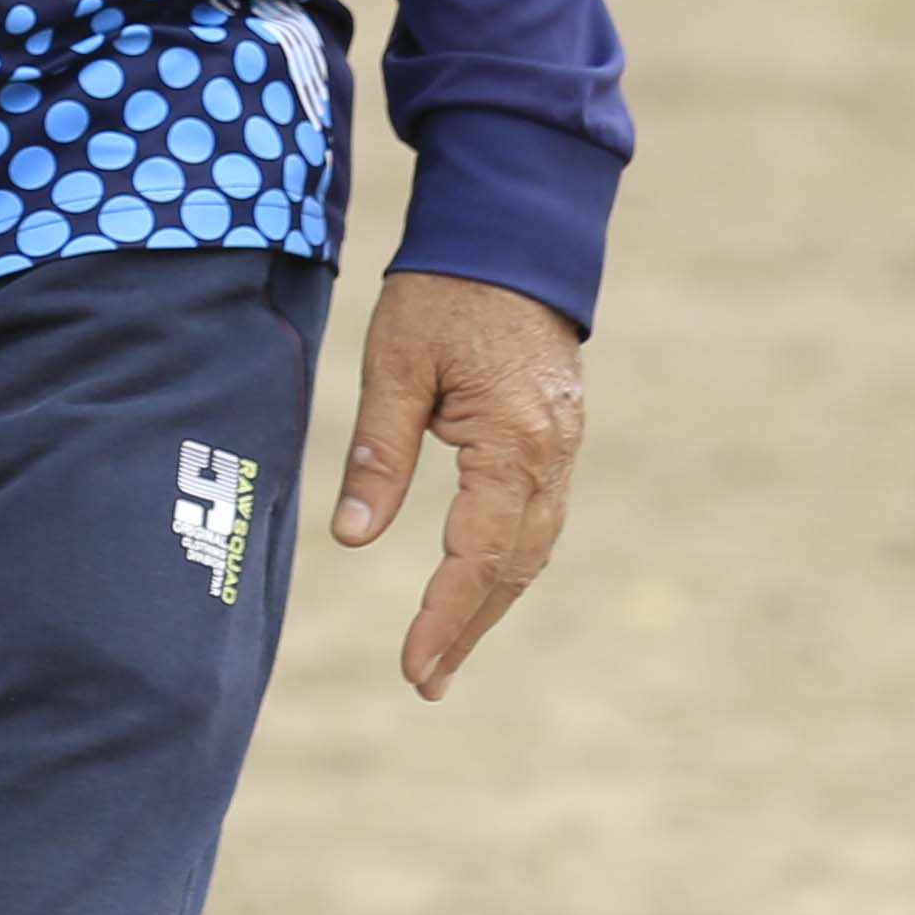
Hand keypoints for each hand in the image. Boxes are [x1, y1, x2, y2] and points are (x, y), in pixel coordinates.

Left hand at [328, 271, 585, 697]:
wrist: (513, 231)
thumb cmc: (445, 291)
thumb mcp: (394, 364)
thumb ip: (377, 453)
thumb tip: (351, 539)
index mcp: (511, 444)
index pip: (475, 557)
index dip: (442, 619)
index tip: (412, 669)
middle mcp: (550, 457)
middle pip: (513, 568)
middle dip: (468, 629)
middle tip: (426, 684)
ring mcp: (564, 448)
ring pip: (532, 548)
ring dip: (490, 603)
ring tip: (446, 652)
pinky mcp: (559, 436)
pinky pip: (538, 518)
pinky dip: (507, 561)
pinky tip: (478, 583)